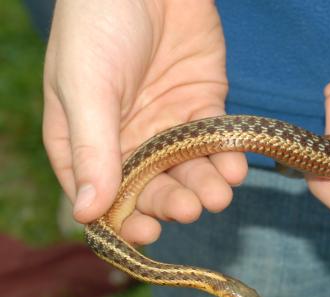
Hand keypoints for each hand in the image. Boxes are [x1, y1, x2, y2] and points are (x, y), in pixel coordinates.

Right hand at [43, 0, 245, 243]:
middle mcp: (128, 138)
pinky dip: (227, 157)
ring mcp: (168, 124)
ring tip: (219, 195)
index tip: (146, 232)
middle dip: (172, 201)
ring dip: (204, 185)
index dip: (124, 218)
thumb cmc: (99, 23)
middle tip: (191, 209)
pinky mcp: (203, 106)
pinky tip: (235, 168)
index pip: (102, 193)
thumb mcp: (86, 85)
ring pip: (188, 169)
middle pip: (151, 186)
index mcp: (87, 139)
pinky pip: (216, 141)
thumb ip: (91, 147)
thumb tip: (86, 212)